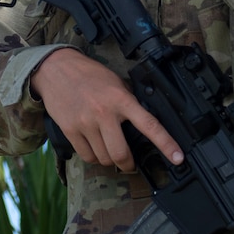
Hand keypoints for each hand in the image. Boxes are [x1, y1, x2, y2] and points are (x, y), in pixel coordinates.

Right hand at [29, 48, 181, 171]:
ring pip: (103, 158)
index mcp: (121, 99)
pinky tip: (94, 147)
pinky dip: (93, 157)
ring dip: (109, 160)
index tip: (178, 158)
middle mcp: (104, 112)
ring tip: (108, 148)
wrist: (56, 69)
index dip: (166, 143)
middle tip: (130, 164)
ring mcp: (85, 123)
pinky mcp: (70, 130)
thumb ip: (129, 103)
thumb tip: (143, 126)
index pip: (149, 125)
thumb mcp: (116, 83)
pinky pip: (87, 156)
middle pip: (120, 154)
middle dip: (128, 164)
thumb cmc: (89, 75)